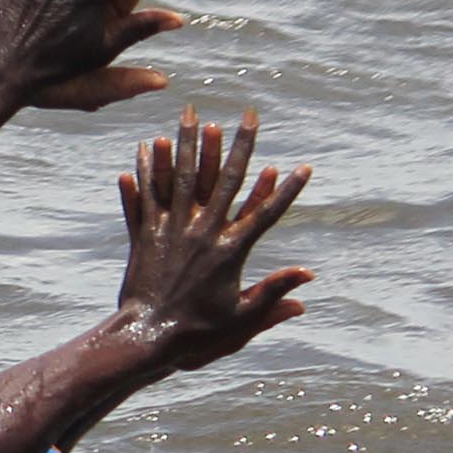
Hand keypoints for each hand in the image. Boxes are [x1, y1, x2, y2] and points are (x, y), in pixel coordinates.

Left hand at [114, 109, 310, 370]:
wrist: (148, 338)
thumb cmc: (199, 334)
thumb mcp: (242, 319)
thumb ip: (273, 294)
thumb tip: (308, 279)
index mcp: (230, 252)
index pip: (265, 213)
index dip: (287, 190)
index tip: (304, 166)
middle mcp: (202, 234)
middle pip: (226, 181)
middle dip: (240, 145)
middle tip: (249, 115)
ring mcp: (171, 231)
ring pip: (183, 178)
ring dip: (190, 144)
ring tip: (193, 114)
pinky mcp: (144, 235)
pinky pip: (146, 196)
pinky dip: (147, 171)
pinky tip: (148, 145)